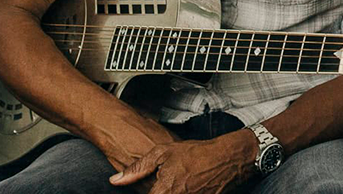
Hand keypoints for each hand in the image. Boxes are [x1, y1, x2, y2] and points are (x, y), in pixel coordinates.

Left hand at [109, 131, 257, 193]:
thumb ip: (137, 168)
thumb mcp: (162, 153)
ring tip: (175, 181)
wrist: (228, 159)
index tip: (146, 187)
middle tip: (164, 182)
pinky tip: (183, 185)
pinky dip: (181, 192)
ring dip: (167, 192)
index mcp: (163, 191)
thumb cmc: (196, 153)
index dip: (141, 191)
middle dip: (155, 190)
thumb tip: (114, 181)